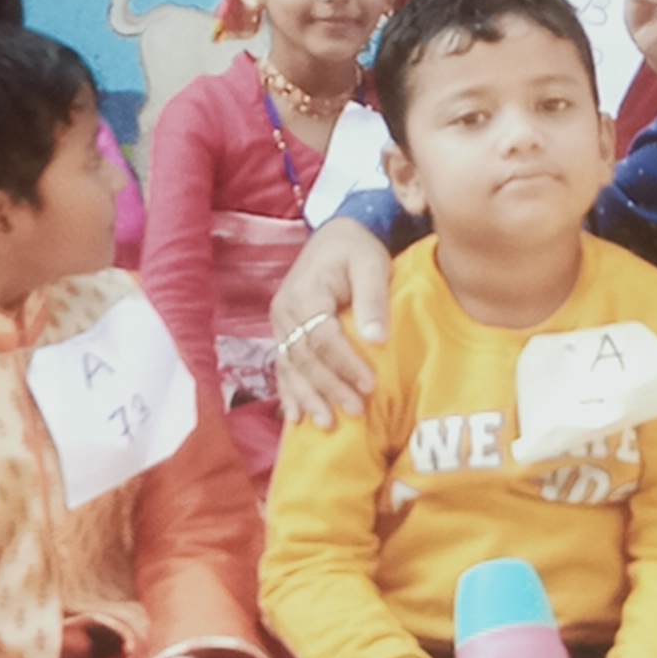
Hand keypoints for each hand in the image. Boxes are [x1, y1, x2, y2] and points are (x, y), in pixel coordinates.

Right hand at [271, 222, 394, 421]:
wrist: (336, 234)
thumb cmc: (358, 248)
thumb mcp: (372, 264)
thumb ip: (373, 299)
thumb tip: (376, 339)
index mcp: (306, 292)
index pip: (323, 337)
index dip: (345, 364)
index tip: (369, 384)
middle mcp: (285, 309)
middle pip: (305, 357)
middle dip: (329, 387)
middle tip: (356, 411)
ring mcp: (280, 322)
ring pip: (290, 366)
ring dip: (308, 396)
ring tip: (326, 423)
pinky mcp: (283, 331)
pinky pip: (283, 365)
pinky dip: (289, 391)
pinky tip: (295, 416)